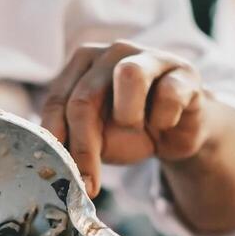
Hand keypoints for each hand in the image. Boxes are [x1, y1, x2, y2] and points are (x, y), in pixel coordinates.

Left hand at [41, 40, 215, 198]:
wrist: (178, 130)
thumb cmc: (131, 130)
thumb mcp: (96, 139)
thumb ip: (72, 143)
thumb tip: (52, 167)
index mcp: (83, 64)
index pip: (58, 102)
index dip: (56, 142)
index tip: (61, 176)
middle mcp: (112, 52)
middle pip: (86, 97)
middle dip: (85, 146)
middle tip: (89, 183)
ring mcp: (149, 56)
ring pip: (129, 75)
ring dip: (129, 115)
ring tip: (135, 128)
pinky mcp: (183, 71)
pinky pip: (169, 95)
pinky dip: (164, 119)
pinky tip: (165, 124)